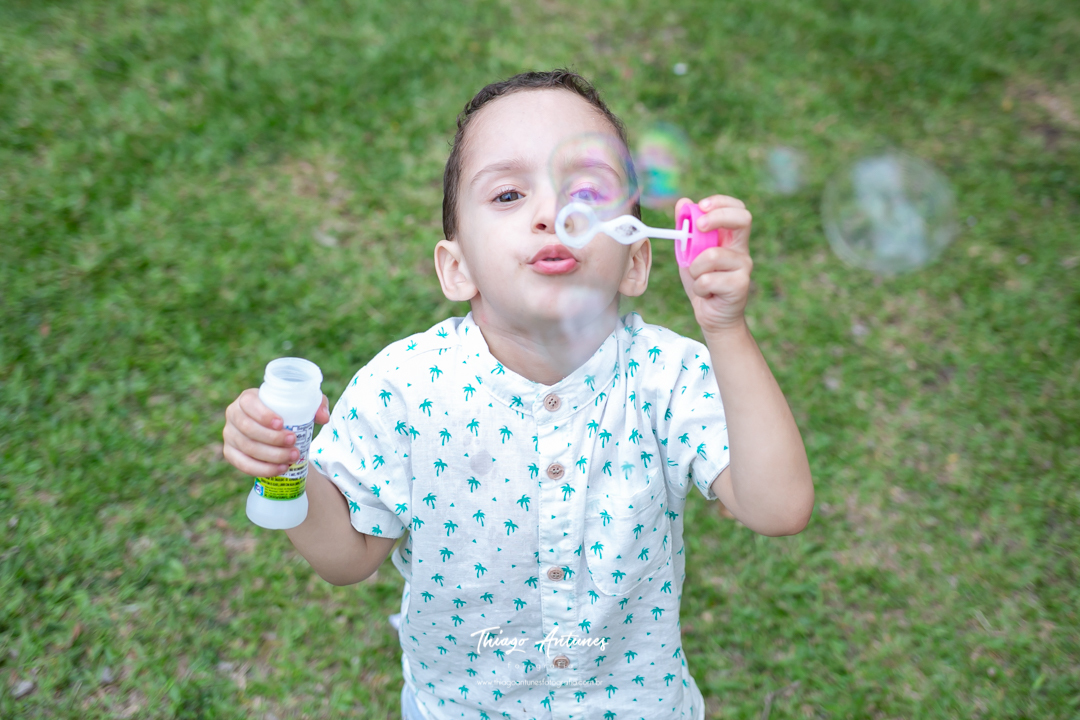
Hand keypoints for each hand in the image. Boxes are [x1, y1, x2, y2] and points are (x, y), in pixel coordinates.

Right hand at [222, 389, 329, 476]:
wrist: (276, 432)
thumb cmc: (289, 413)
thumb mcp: (304, 404)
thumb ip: (317, 405)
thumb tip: (323, 418)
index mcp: (247, 398)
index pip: (248, 403)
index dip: (262, 414)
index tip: (282, 424)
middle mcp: (233, 414)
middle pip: (248, 428)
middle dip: (272, 438)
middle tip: (294, 442)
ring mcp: (229, 434)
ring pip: (246, 447)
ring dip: (271, 455)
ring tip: (293, 457)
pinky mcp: (230, 453)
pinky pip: (242, 464)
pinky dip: (262, 468)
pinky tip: (280, 468)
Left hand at [676, 195, 753, 335]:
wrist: (712, 316)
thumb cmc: (703, 283)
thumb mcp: (689, 254)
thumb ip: (686, 230)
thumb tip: (683, 202)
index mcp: (731, 238)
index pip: (737, 209)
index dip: (721, 202)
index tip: (701, 206)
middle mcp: (742, 249)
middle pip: (742, 219)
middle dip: (717, 217)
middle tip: (698, 226)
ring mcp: (744, 267)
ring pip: (712, 255)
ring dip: (695, 268)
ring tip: (698, 279)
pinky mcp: (740, 286)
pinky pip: (708, 280)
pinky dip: (699, 287)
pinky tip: (705, 294)